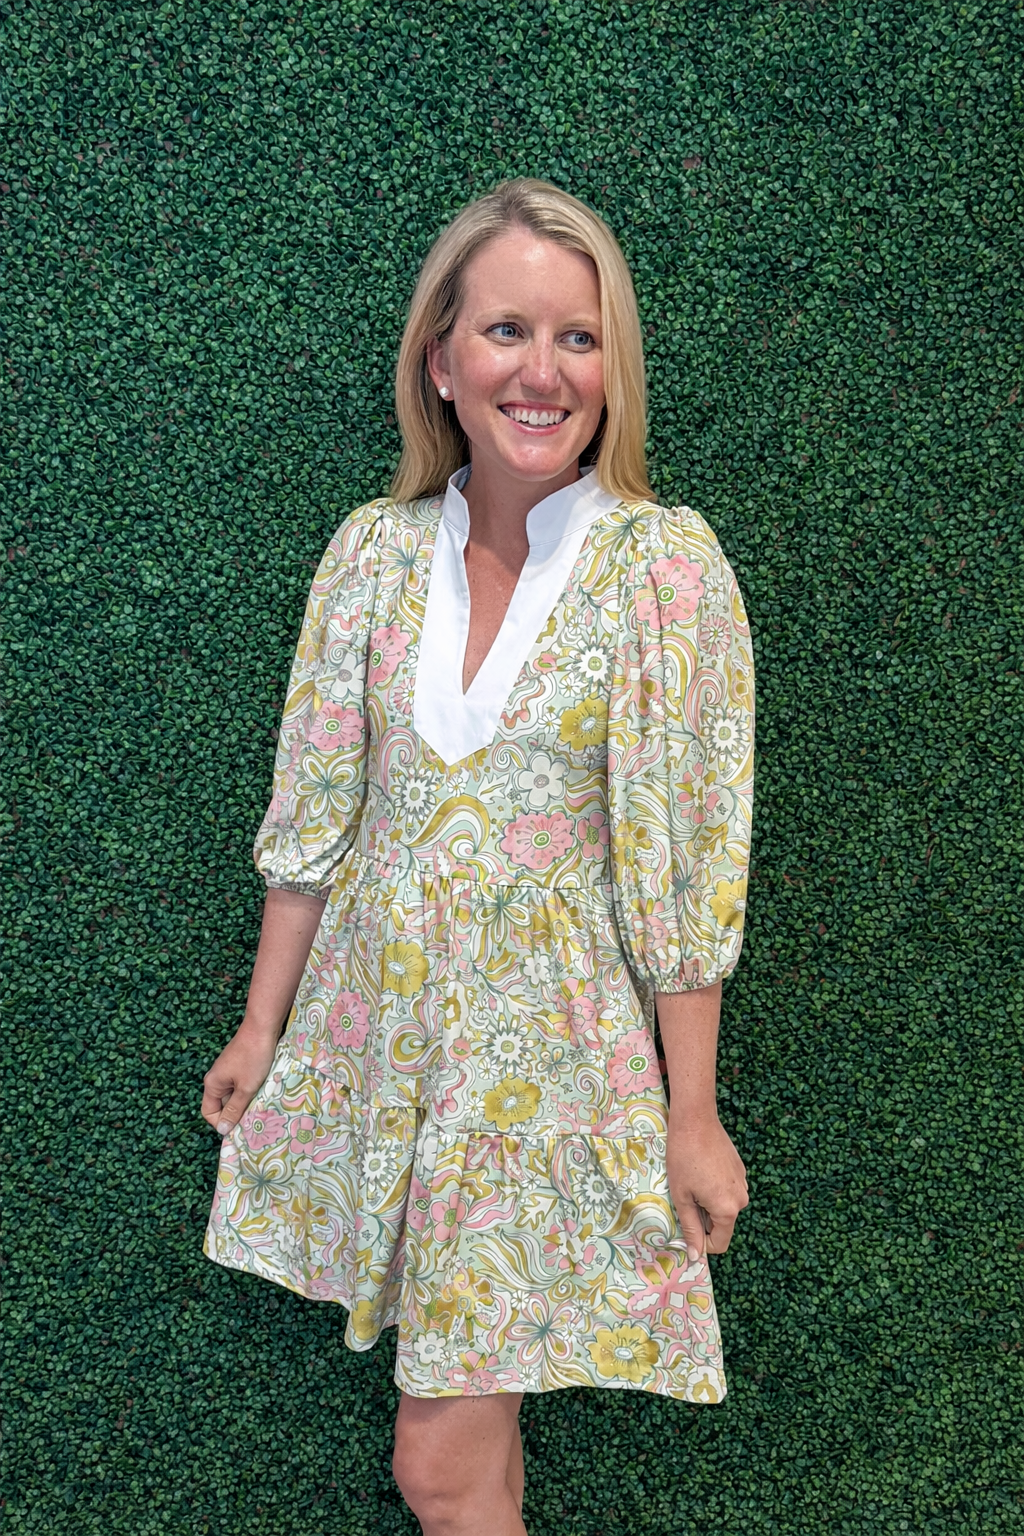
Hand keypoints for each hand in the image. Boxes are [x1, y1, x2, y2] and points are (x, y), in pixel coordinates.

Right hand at [201, 1020, 279, 1137]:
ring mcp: (228, 1071)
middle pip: (222, 1104)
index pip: (209, 1112)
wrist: (263, 1027)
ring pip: (234, 1095)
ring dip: (246, 1101)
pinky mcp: (239, 1065)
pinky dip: (250, 1090)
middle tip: (253, 1119)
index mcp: (212, 1084)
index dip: (222, 1122)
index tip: (239, 1127)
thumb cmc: (254, 1057)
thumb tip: (223, 1129)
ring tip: (260, 1105)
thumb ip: (234, 1109)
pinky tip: (263, 1091)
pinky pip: (241, 1085)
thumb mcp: (246, 1087)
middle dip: (236, 1113)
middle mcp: (217, 1078)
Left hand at [666, 1115, 747, 1261]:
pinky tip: (701, 1170)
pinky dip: (714, 1187)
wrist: (696, 1120)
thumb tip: (696, 1256)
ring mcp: (742, 1183)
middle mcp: (741, 1199)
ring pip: (724, 1206)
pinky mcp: (740, 1170)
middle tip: (684, 1197)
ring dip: (708, 1202)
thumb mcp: (682, 1196)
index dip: (701, 1242)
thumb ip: (691, 1228)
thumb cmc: (683, 1158)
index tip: (685, 1228)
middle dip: (703, 1218)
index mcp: (727, 1209)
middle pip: (722, 1223)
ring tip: (691, 1181)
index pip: (720, 1243)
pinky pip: (727, 1189)